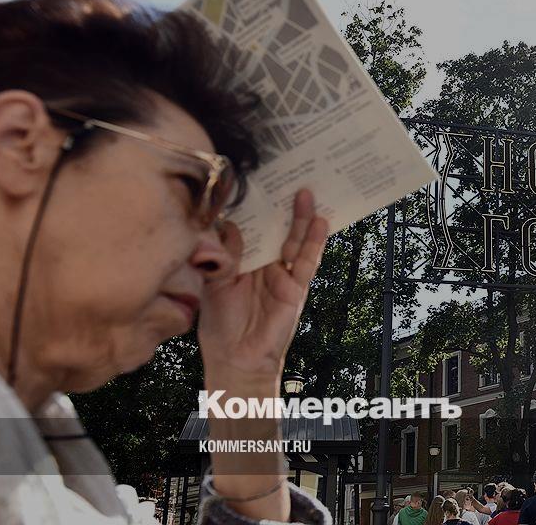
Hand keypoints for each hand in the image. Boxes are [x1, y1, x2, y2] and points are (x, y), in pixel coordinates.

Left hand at [198, 189, 327, 383]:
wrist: (235, 359)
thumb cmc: (221, 325)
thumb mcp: (214, 283)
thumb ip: (223, 255)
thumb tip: (229, 225)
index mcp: (242, 260)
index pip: (251, 227)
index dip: (253, 206)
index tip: (254, 180)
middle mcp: (264, 263)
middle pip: (276, 228)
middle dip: (281, 205)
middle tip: (287, 176)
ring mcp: (281, 275)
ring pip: (293, 240)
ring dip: (301, 217)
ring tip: (306, 192)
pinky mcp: (295, 288)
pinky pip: (306, 262)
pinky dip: (314, 242)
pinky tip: (320, 222)